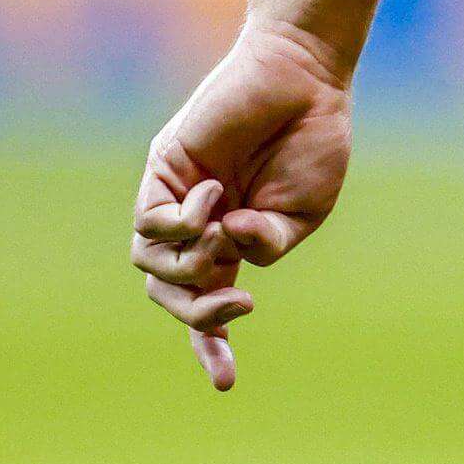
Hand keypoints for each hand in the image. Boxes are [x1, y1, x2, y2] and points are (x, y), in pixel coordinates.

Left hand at [132, 19, 355, 389]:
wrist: (304, 78)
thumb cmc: (313, 140)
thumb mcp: (305, 211)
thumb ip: (268, 244)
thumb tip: (226, 251)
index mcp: (232, 240)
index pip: (206, 304)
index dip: (211, 346)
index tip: (227, 385)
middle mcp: (197, 224)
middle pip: (172, 293)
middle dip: (200, 315)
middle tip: (239, 304)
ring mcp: (177, 197)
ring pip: (152, 264)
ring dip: (190, 269)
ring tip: (228, 235)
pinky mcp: (162, 169)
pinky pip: (149, 222)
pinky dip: (181, 224)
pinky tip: (215, 198)